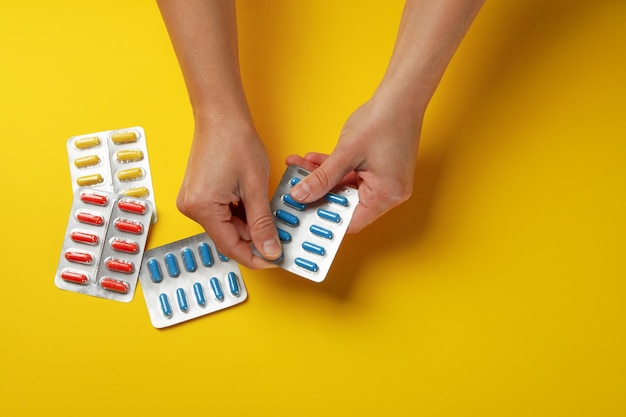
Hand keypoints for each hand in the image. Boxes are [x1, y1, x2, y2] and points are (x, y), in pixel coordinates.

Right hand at [177, 114, 281, 268]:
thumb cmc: (236, 142)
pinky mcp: (198, 194)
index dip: (256, 257)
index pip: (232, 247)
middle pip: (229, 237)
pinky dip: (241, 213)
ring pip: (227, 226)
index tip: (276, 260)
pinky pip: (221, 213)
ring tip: (270, 213)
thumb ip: (263, 224)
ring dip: (249, 224)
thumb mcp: (256, 187)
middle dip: (255, 238)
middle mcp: (191, 208)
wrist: (221, 115)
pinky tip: (256, 205)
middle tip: (281, 234)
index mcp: (202, 208)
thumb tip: (270, 251)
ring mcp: (192, 200)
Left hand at [286, 96, 422, 233]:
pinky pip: (351, 176)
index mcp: (386, 195)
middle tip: (295, 188)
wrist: (401, 95)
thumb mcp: (346, 152)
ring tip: (299, 168)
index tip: (302, 212)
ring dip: (323, 179)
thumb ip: (322, 177)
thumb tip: (301, 195)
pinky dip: (334, 169)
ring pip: (345, 188)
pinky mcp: (379, 170)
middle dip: (319, 194)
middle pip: (346, 204)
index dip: (325, 219)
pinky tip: (313, 160)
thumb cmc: (383, 121)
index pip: (351, 221)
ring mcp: (385, 181)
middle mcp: (389, 193)